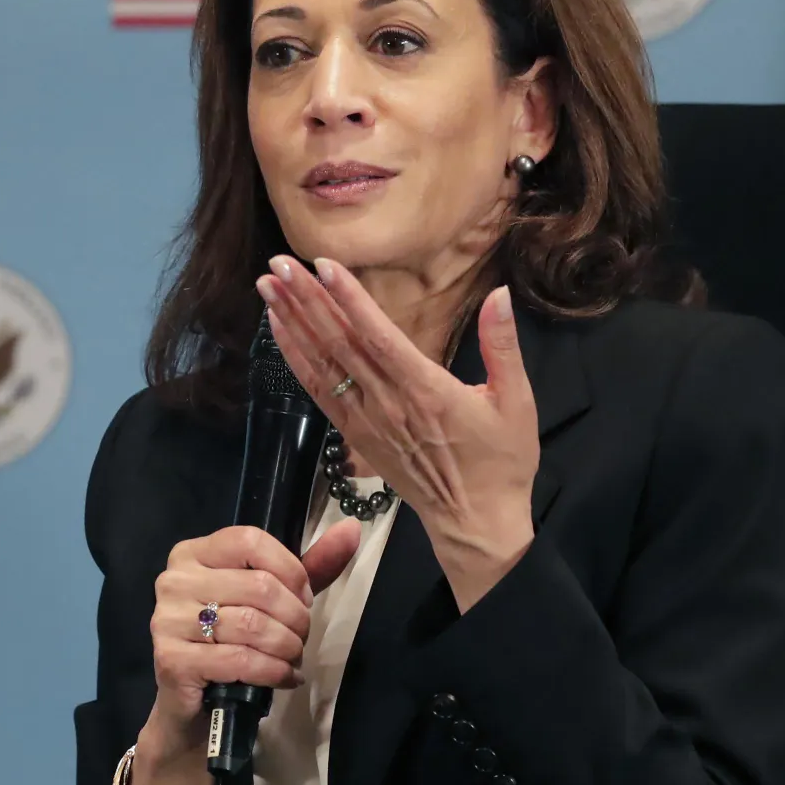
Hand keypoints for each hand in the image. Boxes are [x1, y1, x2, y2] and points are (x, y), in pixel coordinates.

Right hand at [137, 521, 360, 775]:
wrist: (192, 705)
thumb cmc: (232, 642)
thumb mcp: (273, 598)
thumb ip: (311, 564)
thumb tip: (351, 529)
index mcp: (193, 553)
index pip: (250, 541)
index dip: (290, 569)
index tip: (303, 596)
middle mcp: (174, 580)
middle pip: (258, 586)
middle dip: (295, 617)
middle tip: (300, 636)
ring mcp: (167, 620)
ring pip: (252, 624)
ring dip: (287, 647)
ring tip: (293, 658)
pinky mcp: (172, 660)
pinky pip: (239, 659)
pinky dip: (273, 671)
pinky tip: (284, 677)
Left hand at [256, 255, 538, 606]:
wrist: (475, 522)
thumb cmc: (501, 462)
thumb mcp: (516, 402)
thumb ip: (503, 346)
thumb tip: (498, 294)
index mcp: (427, 390)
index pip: (378, 336)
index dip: (348, 300)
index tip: (322, 265)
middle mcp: (389, 403)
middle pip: (339, 343)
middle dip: (306, 299)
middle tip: (277, 262)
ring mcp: (367, 421)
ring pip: (322, 363)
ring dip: (292, 323)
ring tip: (267, 285)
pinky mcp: (355, 437)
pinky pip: (319, 391)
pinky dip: (296, 359)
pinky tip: (280, 332)